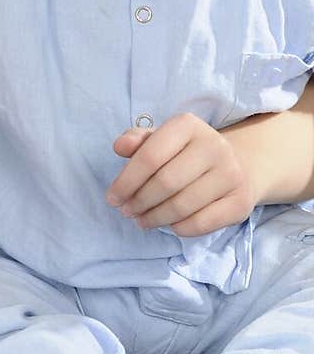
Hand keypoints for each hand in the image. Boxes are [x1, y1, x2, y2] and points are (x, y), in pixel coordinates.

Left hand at [107, 113, 255, 234]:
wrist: (238, 165)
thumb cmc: (186, 153)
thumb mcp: (161, 139)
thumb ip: (137, 141)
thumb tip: (120, 146)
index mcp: (188, 126)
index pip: (150, 156)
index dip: (126, 181)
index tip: (112, 198)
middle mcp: (214, 146)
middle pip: (165, 183)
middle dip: (139, 202)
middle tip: (127, 212)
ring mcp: (231, 174)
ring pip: (182, 206)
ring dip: (155, 218)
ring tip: (142, 220)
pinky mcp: (240, 202)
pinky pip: (201, 223)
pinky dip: (179, 228)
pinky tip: (169, 225)